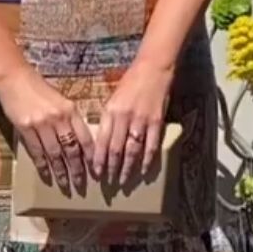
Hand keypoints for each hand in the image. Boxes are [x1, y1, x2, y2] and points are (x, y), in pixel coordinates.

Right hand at [0, 66, 92, 194]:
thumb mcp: (61, 100)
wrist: (15, 79)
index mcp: (70, 110)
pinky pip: (36, 151)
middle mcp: (58, 118)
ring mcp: (41, 124)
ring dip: (60, 171)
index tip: (95, 170)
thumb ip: (70, 119)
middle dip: (77, 169)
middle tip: (81, 184)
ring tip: (65, 184)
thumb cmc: (39, 89)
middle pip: (71, 149)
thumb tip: (79, 142)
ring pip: (54, 153)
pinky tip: (46, 174)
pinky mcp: (25, 128)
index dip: (90, 156)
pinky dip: (42, 165)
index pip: (85, 138)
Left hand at [92, 57, 174, 188]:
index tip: (95, 172)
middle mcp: (124, 117)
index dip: (98, 159)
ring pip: (132, 150)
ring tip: (123, 180)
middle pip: (115, 149)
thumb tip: (102, 141)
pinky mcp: (156, 121)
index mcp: (110, 111)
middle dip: (111, 168)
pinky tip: (143, 170)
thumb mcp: (113, 99)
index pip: (101, 141)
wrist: (153, 69)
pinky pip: (150, 145)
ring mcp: (141, 120)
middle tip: (109, 183)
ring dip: (127, 168)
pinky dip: (146, 160)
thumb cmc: (130, 82)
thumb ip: (108, 119)